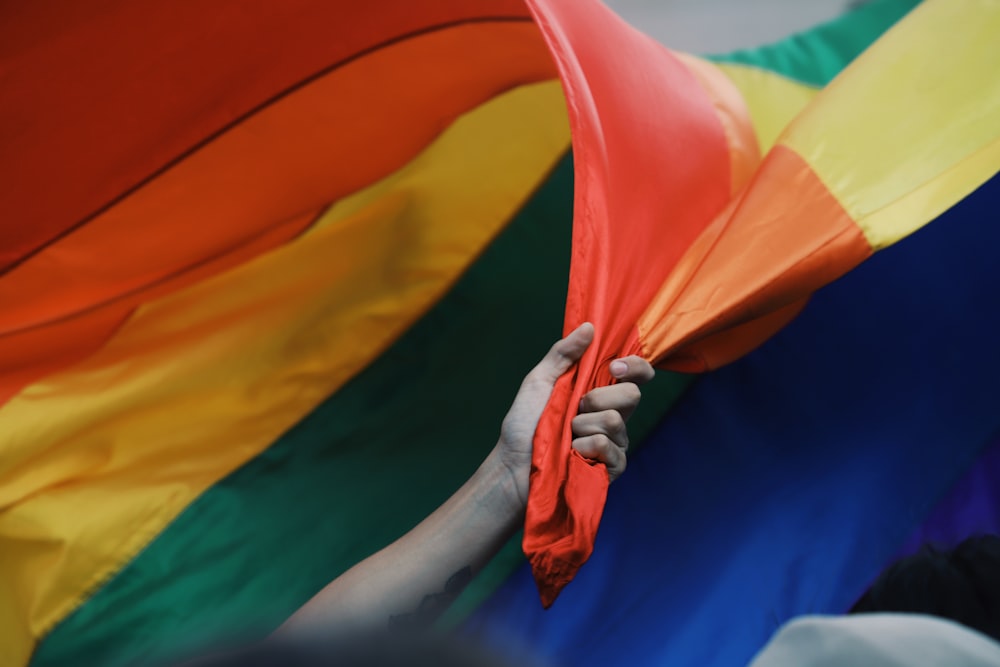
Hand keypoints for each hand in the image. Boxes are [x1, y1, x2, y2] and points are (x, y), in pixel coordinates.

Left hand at [495, 323, 655, 507]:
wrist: (511, 466)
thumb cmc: (523, 425)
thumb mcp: (539, 381)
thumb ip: (563, 353)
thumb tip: (589, 327)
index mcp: (600, 393)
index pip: (636, 376)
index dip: (635, 367)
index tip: (613, 367)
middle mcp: (612, 416)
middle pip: (632, 395)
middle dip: (597, 398)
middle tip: (575, 408)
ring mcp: (614, 443)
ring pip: (614, 421)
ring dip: (581, 425)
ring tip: (565, 436)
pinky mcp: (611, 467)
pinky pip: (607, 446)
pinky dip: (582, 447)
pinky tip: (571, 453)